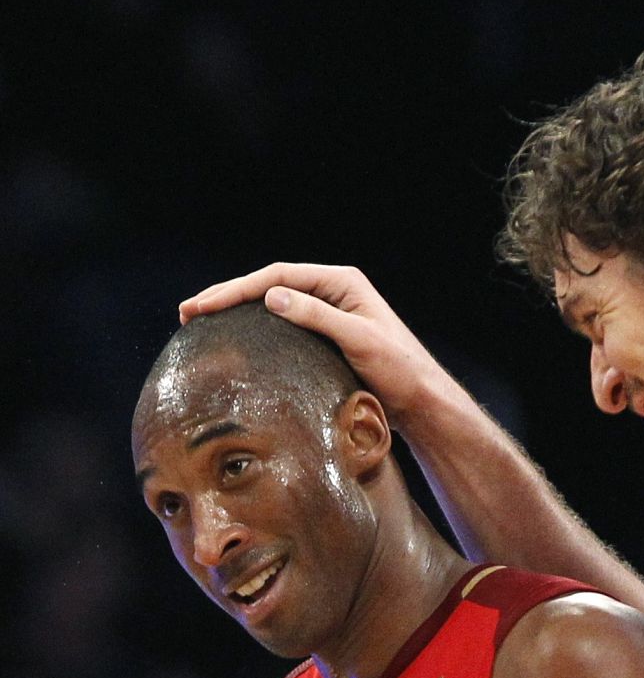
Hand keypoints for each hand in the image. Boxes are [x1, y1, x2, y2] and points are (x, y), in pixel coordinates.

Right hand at [179, 263, 450, 420]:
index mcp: (341, 282)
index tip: (204, 305)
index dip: (237, 288)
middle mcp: (333, 292)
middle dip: (228, 297)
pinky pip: (284, 327)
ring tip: (201, 322)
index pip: (278, 276)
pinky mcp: (327, 338)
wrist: (422, 401)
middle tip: (188, 312)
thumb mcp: (360, 341)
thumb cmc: (400, 371)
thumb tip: (272, 296)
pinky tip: (237, 341)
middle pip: (270, 287)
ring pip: (274, 305)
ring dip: (238, 312)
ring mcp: (330, 314)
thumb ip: (319, 317)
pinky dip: (256, 330)